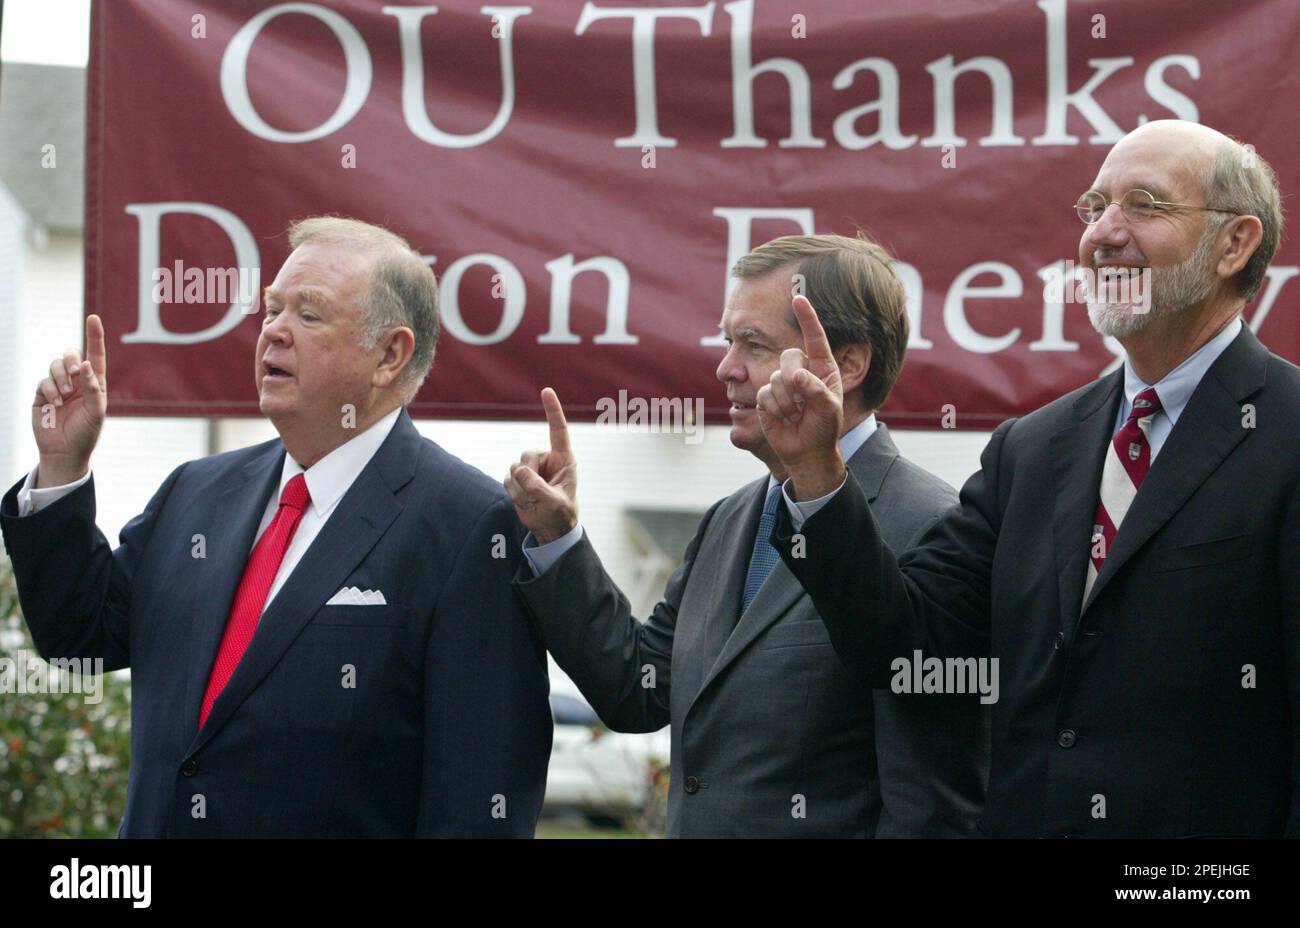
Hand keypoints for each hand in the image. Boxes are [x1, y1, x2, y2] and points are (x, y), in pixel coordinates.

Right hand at [32, 314, 107, 486]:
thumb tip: (88, 366)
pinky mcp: (42, 395)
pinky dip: (50, 389)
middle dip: (71, 360)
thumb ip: (93, 388)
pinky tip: (56, 402)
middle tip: (77, 372)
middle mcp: (77, 382)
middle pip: (71, 356)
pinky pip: (43, 381)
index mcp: (95, 383)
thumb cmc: (86, 433)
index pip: (96, 355)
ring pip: (55, 366)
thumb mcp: (96, 412)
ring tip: (66, 394)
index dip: (94, 336)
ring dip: (61, 377)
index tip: (93, 317)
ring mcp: (58, 387)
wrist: (64, 452)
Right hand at [504, 387, 578, 543]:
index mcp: (564, 459)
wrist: (549, 529)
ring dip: (521, 488)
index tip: (547, 391)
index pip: (558, 430)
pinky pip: (507, 480)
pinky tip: (525, 501)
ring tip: (533, 501)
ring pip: (514, 468)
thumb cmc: (560, 514)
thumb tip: (518, 471)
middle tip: (537, 493)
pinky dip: (514, 493)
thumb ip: (537, 487)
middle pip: (526, 455)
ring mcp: (530, 469)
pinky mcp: (518, 479)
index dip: (552, 410)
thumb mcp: (554, 503)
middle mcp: (546, 460)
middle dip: (527, 475)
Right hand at [756, 296, 845, 498]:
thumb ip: (814, 389)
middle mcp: (801, 370)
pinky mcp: (765, 397)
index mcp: (822, 368)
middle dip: (794, 379)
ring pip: (774, 378)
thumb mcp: (829, 408)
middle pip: (789, 356)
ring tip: (796, 415)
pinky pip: (764, 395)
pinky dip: (775, 409)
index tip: (798, 298)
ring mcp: (781, 383)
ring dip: (787, 402)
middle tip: (804, 402)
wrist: (806, 451)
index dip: (806, 318)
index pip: (815, 338)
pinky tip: (784, 419)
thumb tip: (793, 376)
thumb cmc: (824, 428)